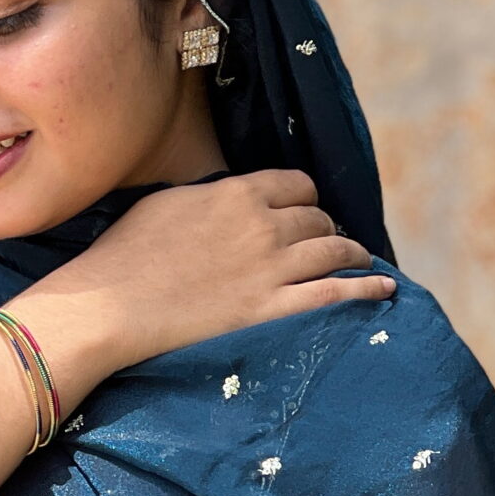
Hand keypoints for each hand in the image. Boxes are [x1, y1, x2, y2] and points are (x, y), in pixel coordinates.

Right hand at [17, 169, 392, 395]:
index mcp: (238, 192)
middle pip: (318, 219)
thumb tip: (228, 196)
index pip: (297, 185)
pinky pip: (336, 294)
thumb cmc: (124, 255)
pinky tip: (384, 290)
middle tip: (327, 243)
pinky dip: (367, 289)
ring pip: (334, 252)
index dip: (306, 198)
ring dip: (352, 255)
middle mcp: (264, 225)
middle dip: (326, 229)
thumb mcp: (166, 202)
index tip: (306, 211)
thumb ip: (209, 196)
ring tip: (359, 261)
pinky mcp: (273, 310)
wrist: (110, 306)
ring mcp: (273, 269)